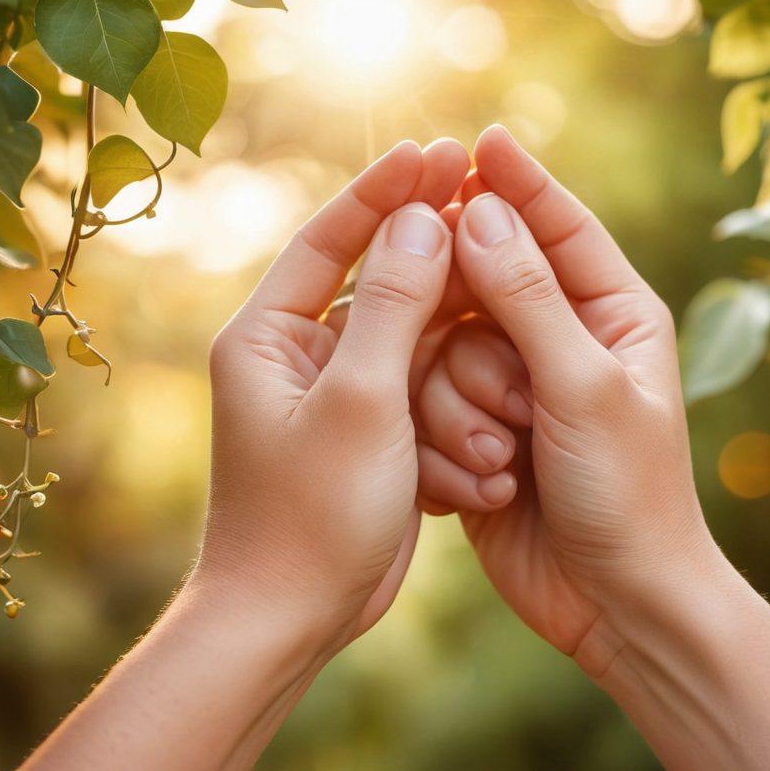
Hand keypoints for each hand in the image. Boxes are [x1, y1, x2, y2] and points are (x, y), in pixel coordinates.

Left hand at [197, 138, 468, 655]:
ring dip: (452, 318)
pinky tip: (494, 341)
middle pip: (374, 277)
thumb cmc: (311, 515)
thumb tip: (421, 218)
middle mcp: (297, 354)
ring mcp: (336, 391)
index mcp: (268, 336)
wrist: (293, 618)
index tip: (436, 152)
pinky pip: (419, 381)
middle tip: (483, 189)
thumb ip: (394, 307)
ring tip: (501, 266)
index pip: (329, 239)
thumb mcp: (361, 401)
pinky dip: (454, 375)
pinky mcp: (368, 428)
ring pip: (407, 332)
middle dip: (429, 242)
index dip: (383, 192)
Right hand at [414, 126, 713, 658]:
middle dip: (472, 311)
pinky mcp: (477, 428)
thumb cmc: (626, 493)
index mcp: (614, 314)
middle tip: (436, 297)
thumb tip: (479, 210)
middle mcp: (563, 339)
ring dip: (462, 399)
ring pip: (448, 342)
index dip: (522, 182)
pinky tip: (481, 478)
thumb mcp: (583, 386)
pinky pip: (432, 396)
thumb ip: (528, 297)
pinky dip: (445, 433)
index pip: (562, 227)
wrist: (615, 602)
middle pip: (488, 280)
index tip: (480, 138)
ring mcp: (517, 384)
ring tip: (502, 451)